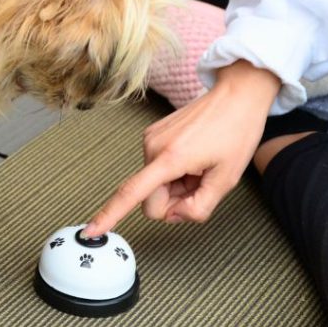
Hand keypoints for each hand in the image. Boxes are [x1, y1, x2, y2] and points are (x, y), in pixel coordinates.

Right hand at [83, 60, 280, 235]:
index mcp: (170, 158)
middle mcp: (152, 146)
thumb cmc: (235, 133)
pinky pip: (156, 169)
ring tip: (199, 168)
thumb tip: (174, 215)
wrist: (236, 96)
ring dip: (175, 185)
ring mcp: (150, 139)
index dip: (110, 215)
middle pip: (149, 198)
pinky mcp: (152, 135)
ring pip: (153, 185)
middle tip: (200, 185)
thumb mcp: (227, 179)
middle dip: (172, 201)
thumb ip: (199, 207)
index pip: (132, 193)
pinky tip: (192, 159)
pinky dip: (173, 173)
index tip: (91, 230)